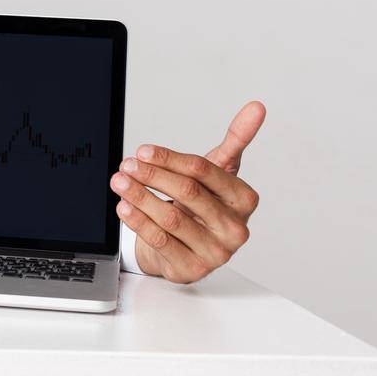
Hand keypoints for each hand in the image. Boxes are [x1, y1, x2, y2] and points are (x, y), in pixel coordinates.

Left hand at [111, 100, 265, 283]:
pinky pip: (160, 241)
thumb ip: (237, 139)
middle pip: (187, 192)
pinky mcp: (193, 268)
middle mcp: (235, 228)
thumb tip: (257, 106)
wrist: (190, 243)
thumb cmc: (205, 202)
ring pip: (171, 217)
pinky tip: (124, 206)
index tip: (143, 150)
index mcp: (244, 199)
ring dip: (139, 196)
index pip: (203, 171)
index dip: (170, 158)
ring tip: (119, 182)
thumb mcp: (219, 170)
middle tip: (127, 165)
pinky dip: (138, 221)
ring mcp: (216, 252)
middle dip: (152, 176)